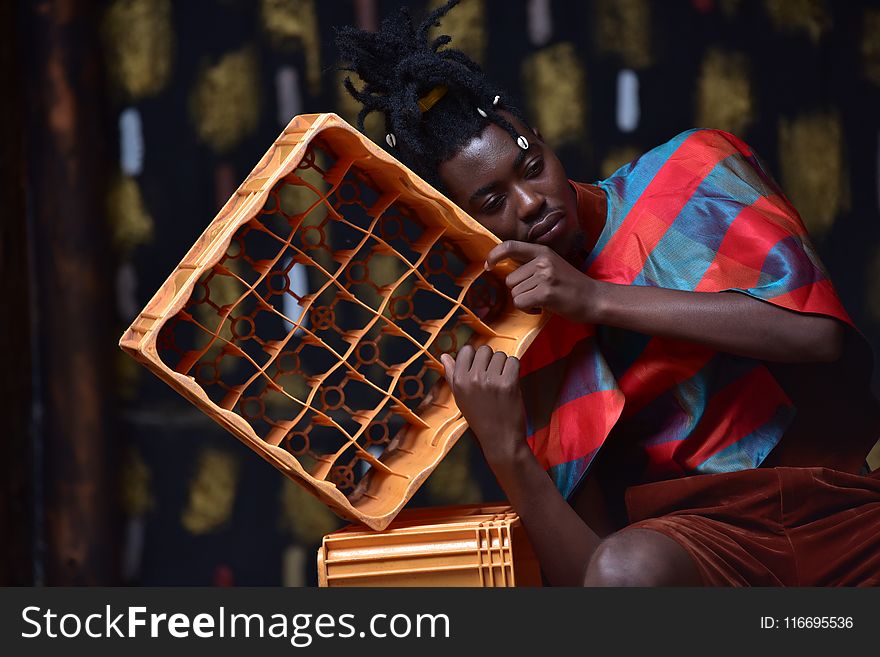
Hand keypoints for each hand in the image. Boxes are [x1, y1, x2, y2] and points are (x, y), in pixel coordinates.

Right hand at [440, 344, 527, 465]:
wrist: (500, 439)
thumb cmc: (480, 418)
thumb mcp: (460, 398)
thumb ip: (452, 375)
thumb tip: (444, 357)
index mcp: (459, 381)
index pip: (466, 350)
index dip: (475, 357)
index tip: (480, 369)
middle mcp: (473, 379)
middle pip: (484, 349)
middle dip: (490, 360)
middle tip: (492, 377)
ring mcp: (491, 381)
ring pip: (500, 355)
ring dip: (503, 365)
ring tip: (500, 383)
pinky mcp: (508, 384)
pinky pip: (513, 361)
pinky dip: (514, 370)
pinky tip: (510, 383)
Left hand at [486, 240, 602, 322]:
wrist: (594, 298)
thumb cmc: (571, 286)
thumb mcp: (552, 266)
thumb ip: (531, 265)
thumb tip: (504, 267)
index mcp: (542, 252)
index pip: (510, 246)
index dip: (494, 255)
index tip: (488, 265)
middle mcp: (542, 261)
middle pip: (510, 279)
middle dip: (519, 291)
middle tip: (537, 295)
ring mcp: (544, 276)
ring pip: (514, 293)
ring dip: (524, 302)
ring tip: (542, 301)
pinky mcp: (546, 292)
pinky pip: (520, 303)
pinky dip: (527, 310)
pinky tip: (541, 308)